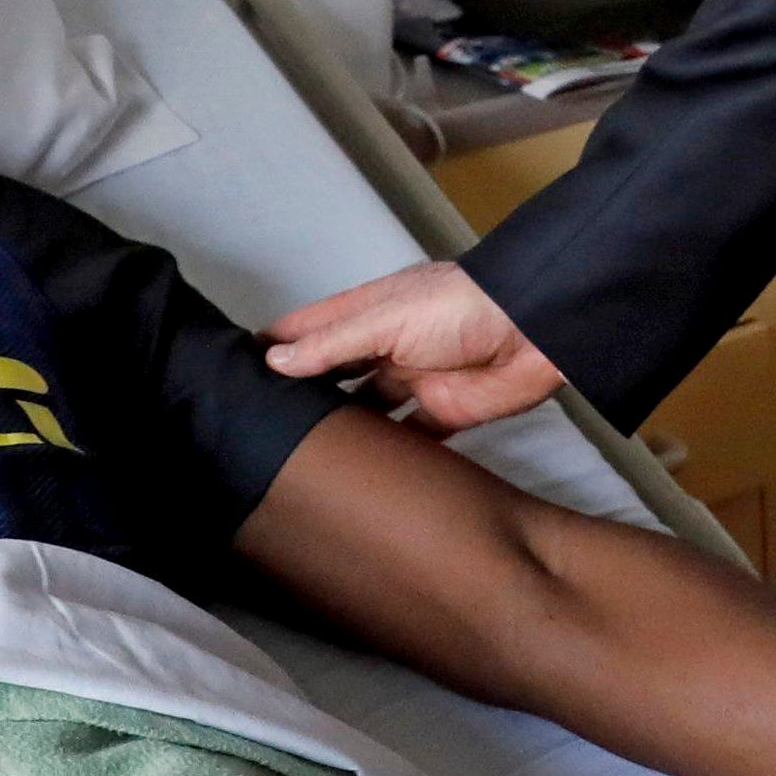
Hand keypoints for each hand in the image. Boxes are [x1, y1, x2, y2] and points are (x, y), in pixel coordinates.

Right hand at [265, 261, 562, 433]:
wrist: (536, 329)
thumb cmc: (463, 305)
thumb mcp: (386, 319)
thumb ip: (333, 343)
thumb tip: (276, 359)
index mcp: (370, 312)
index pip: (311, 330)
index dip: (278, 346)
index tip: (239, 369)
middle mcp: (389, 345)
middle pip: (337, 371)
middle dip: (306, 392)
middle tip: (265, 424)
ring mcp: (417, 378)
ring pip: (370, 407)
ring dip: (347, 425)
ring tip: (304, 454)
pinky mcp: (447, 411)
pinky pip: (413, 436)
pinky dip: (392, 451)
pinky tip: (364, 471)